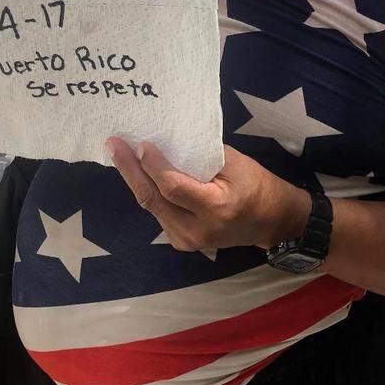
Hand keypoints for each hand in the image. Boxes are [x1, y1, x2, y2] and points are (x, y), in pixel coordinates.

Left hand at [106, 138, 311, 253]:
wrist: (272, 222)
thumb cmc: (257, 186)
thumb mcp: (236, 164)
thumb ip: (201, 155)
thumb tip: (166, 142)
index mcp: (215, 209)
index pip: (173, 187)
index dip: (153, 166)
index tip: (141, 144)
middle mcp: (196, 230)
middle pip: (153, 199)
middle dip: (130, 170)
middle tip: (113, 144)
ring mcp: (186, 241)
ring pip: (151, 207)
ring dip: (135, 180)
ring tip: (120, 154)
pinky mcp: (181, 242)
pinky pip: (158, 213)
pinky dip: (149, 192)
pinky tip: (139, 173)